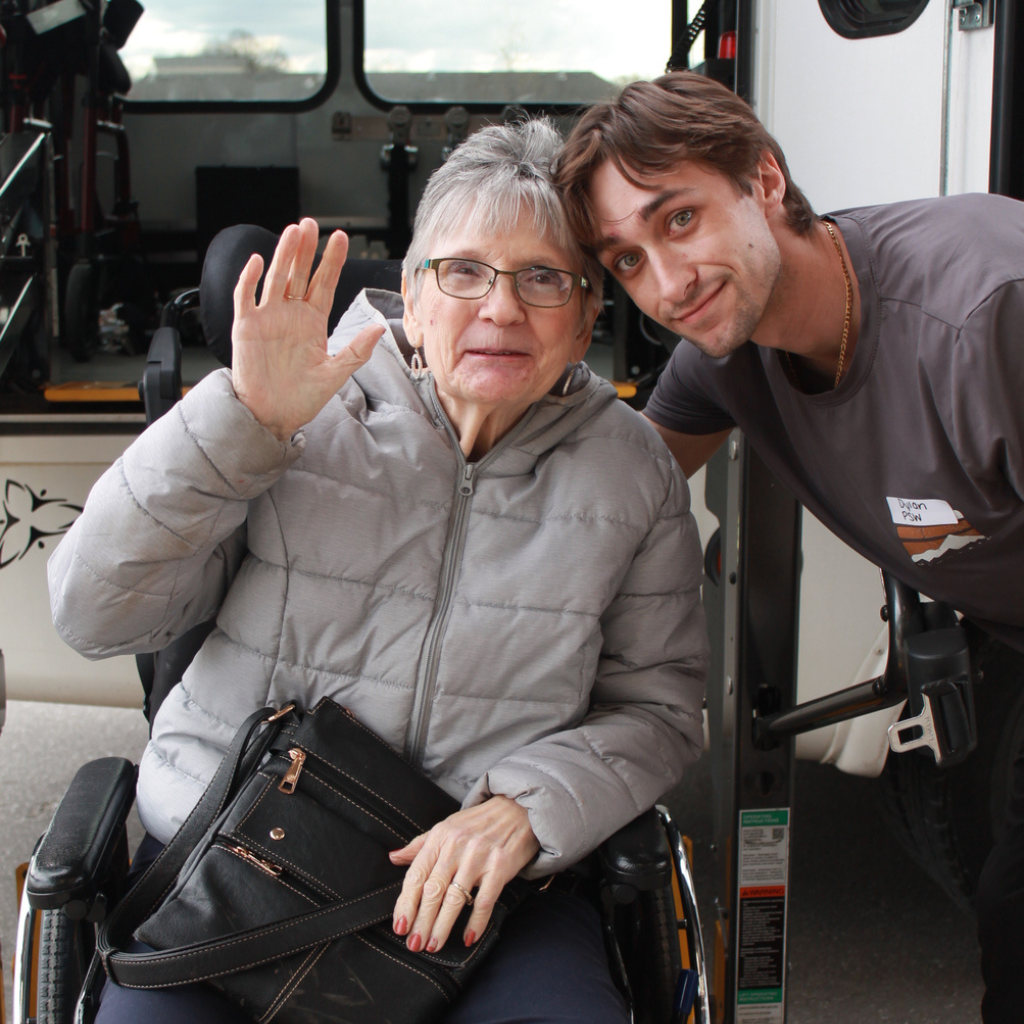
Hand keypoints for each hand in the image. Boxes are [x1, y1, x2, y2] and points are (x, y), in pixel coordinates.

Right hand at [231, 218, 383, 440]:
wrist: (273, 416)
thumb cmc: (302, 397)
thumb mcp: (335, 374)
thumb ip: (356, 350)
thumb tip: (379, 327)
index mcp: (313, 321)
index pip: (324, 283)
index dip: (332, 261)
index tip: (341, 238)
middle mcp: (290, 314)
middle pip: (299, 274)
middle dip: (307, 249)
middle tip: (312, 224)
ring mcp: (267, 317)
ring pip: (276, 278)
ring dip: (283, 255)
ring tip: (293, 232)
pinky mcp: (246, 327)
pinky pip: (246, 298)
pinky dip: (249, 280)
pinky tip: (258, 262)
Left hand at [389, 796, 539, 952]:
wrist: (518, 809)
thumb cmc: (479, 822)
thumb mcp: (447, 826)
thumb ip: (420, 844)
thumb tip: (394, 857)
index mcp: (440, 836)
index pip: (416, 874)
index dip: (406, 903)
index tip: (400, 926)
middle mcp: (456, 846)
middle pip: (433, 890)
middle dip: (421, 921)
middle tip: (414, 944)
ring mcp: (478, 857)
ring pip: (455, 899)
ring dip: (442, 926)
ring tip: (433, 945)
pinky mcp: (499, 867)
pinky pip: (484, 900)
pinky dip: (476, 922)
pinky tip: (468, 937)